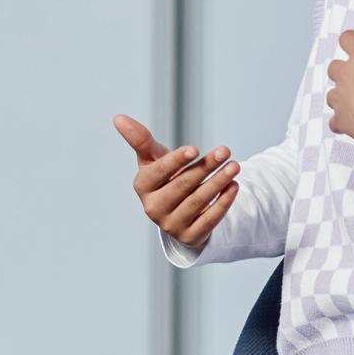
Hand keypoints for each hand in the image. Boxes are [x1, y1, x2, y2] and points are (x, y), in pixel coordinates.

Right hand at [114, 114, 239, 247]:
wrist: (178, 211)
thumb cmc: (165, 178)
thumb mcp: (153, 158)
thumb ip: (140, 139)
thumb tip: (118, 118)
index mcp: (143, 186)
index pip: (159, 172)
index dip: (176, 161)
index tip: (195, 149)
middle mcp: (153, 208)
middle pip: (182, 186)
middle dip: (205, 167)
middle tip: (225, 151)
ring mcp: (171, 225)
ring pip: (197, 202)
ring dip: (218, 183)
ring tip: (235, 166)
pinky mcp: (190, 237)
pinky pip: (209, 220)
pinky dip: (223, 203)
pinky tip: (234, 186)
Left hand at [327, 16, 353, 140]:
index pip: (347, 39)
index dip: (352, 41)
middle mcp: (345, 74)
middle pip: (334, 66)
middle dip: (345, 70)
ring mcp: (340, 98)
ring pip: (332, 93)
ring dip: (342, 96)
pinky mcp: (340, 120)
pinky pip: (335, 119)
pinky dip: (342, 120)